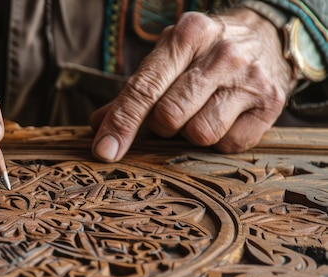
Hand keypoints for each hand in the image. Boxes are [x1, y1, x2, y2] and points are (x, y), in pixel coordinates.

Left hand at [90, 8, 297, 161]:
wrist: (266, 38)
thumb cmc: (203, 54)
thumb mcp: (168, 58)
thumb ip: (134, 91)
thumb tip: (97, 126)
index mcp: (188, 35)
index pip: (144, 88)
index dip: (121, 123)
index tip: (104, 150)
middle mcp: (222, 53)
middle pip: (169, 116)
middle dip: (160, 125)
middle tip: (169, 114)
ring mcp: (251, 79)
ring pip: (200, 133)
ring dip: (190, 133)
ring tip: (199, 112)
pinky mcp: (272, 104)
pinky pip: (229, 144)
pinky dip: (219, 140)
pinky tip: (224, 117)